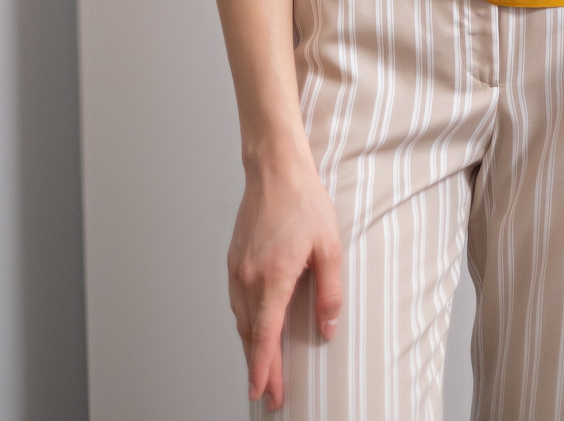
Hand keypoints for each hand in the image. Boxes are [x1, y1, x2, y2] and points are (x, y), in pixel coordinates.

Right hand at [227, 156, 342, 410]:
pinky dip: (244, 323)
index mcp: (273, 278)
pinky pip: (236, 301)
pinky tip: (253, 329)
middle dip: (258, 368)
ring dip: (250, 347)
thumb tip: (327, 328)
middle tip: (267, 394)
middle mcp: (249, 277)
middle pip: (250, 335)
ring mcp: (237, 268)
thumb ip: (330, 292)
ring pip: (240, 320)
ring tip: (262, 368)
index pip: (264, 336)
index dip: (264, 369)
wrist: (275, 169)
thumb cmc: (304, 202)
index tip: (263, 392)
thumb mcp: (330, 247)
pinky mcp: (234, 259)